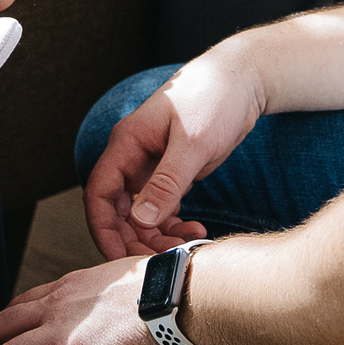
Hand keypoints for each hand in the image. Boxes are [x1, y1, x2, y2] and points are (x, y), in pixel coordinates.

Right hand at [82, 53, 263, 258]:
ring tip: (185, 246)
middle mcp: (133, 157)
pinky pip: (161, 209)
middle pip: (117, 210)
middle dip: (132, 240)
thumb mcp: (192, 144)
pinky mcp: (171, 174)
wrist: (243, 81)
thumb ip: (166, 182)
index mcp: (127, 144)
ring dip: (156, 236)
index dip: (103, 229)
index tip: (118, 258)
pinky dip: (172, 226)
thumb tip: (140, 219)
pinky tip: (195, 232)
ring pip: (140, 214)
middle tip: (156, 263)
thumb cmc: (215, 98)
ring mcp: (151, 166)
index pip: (99, 194)